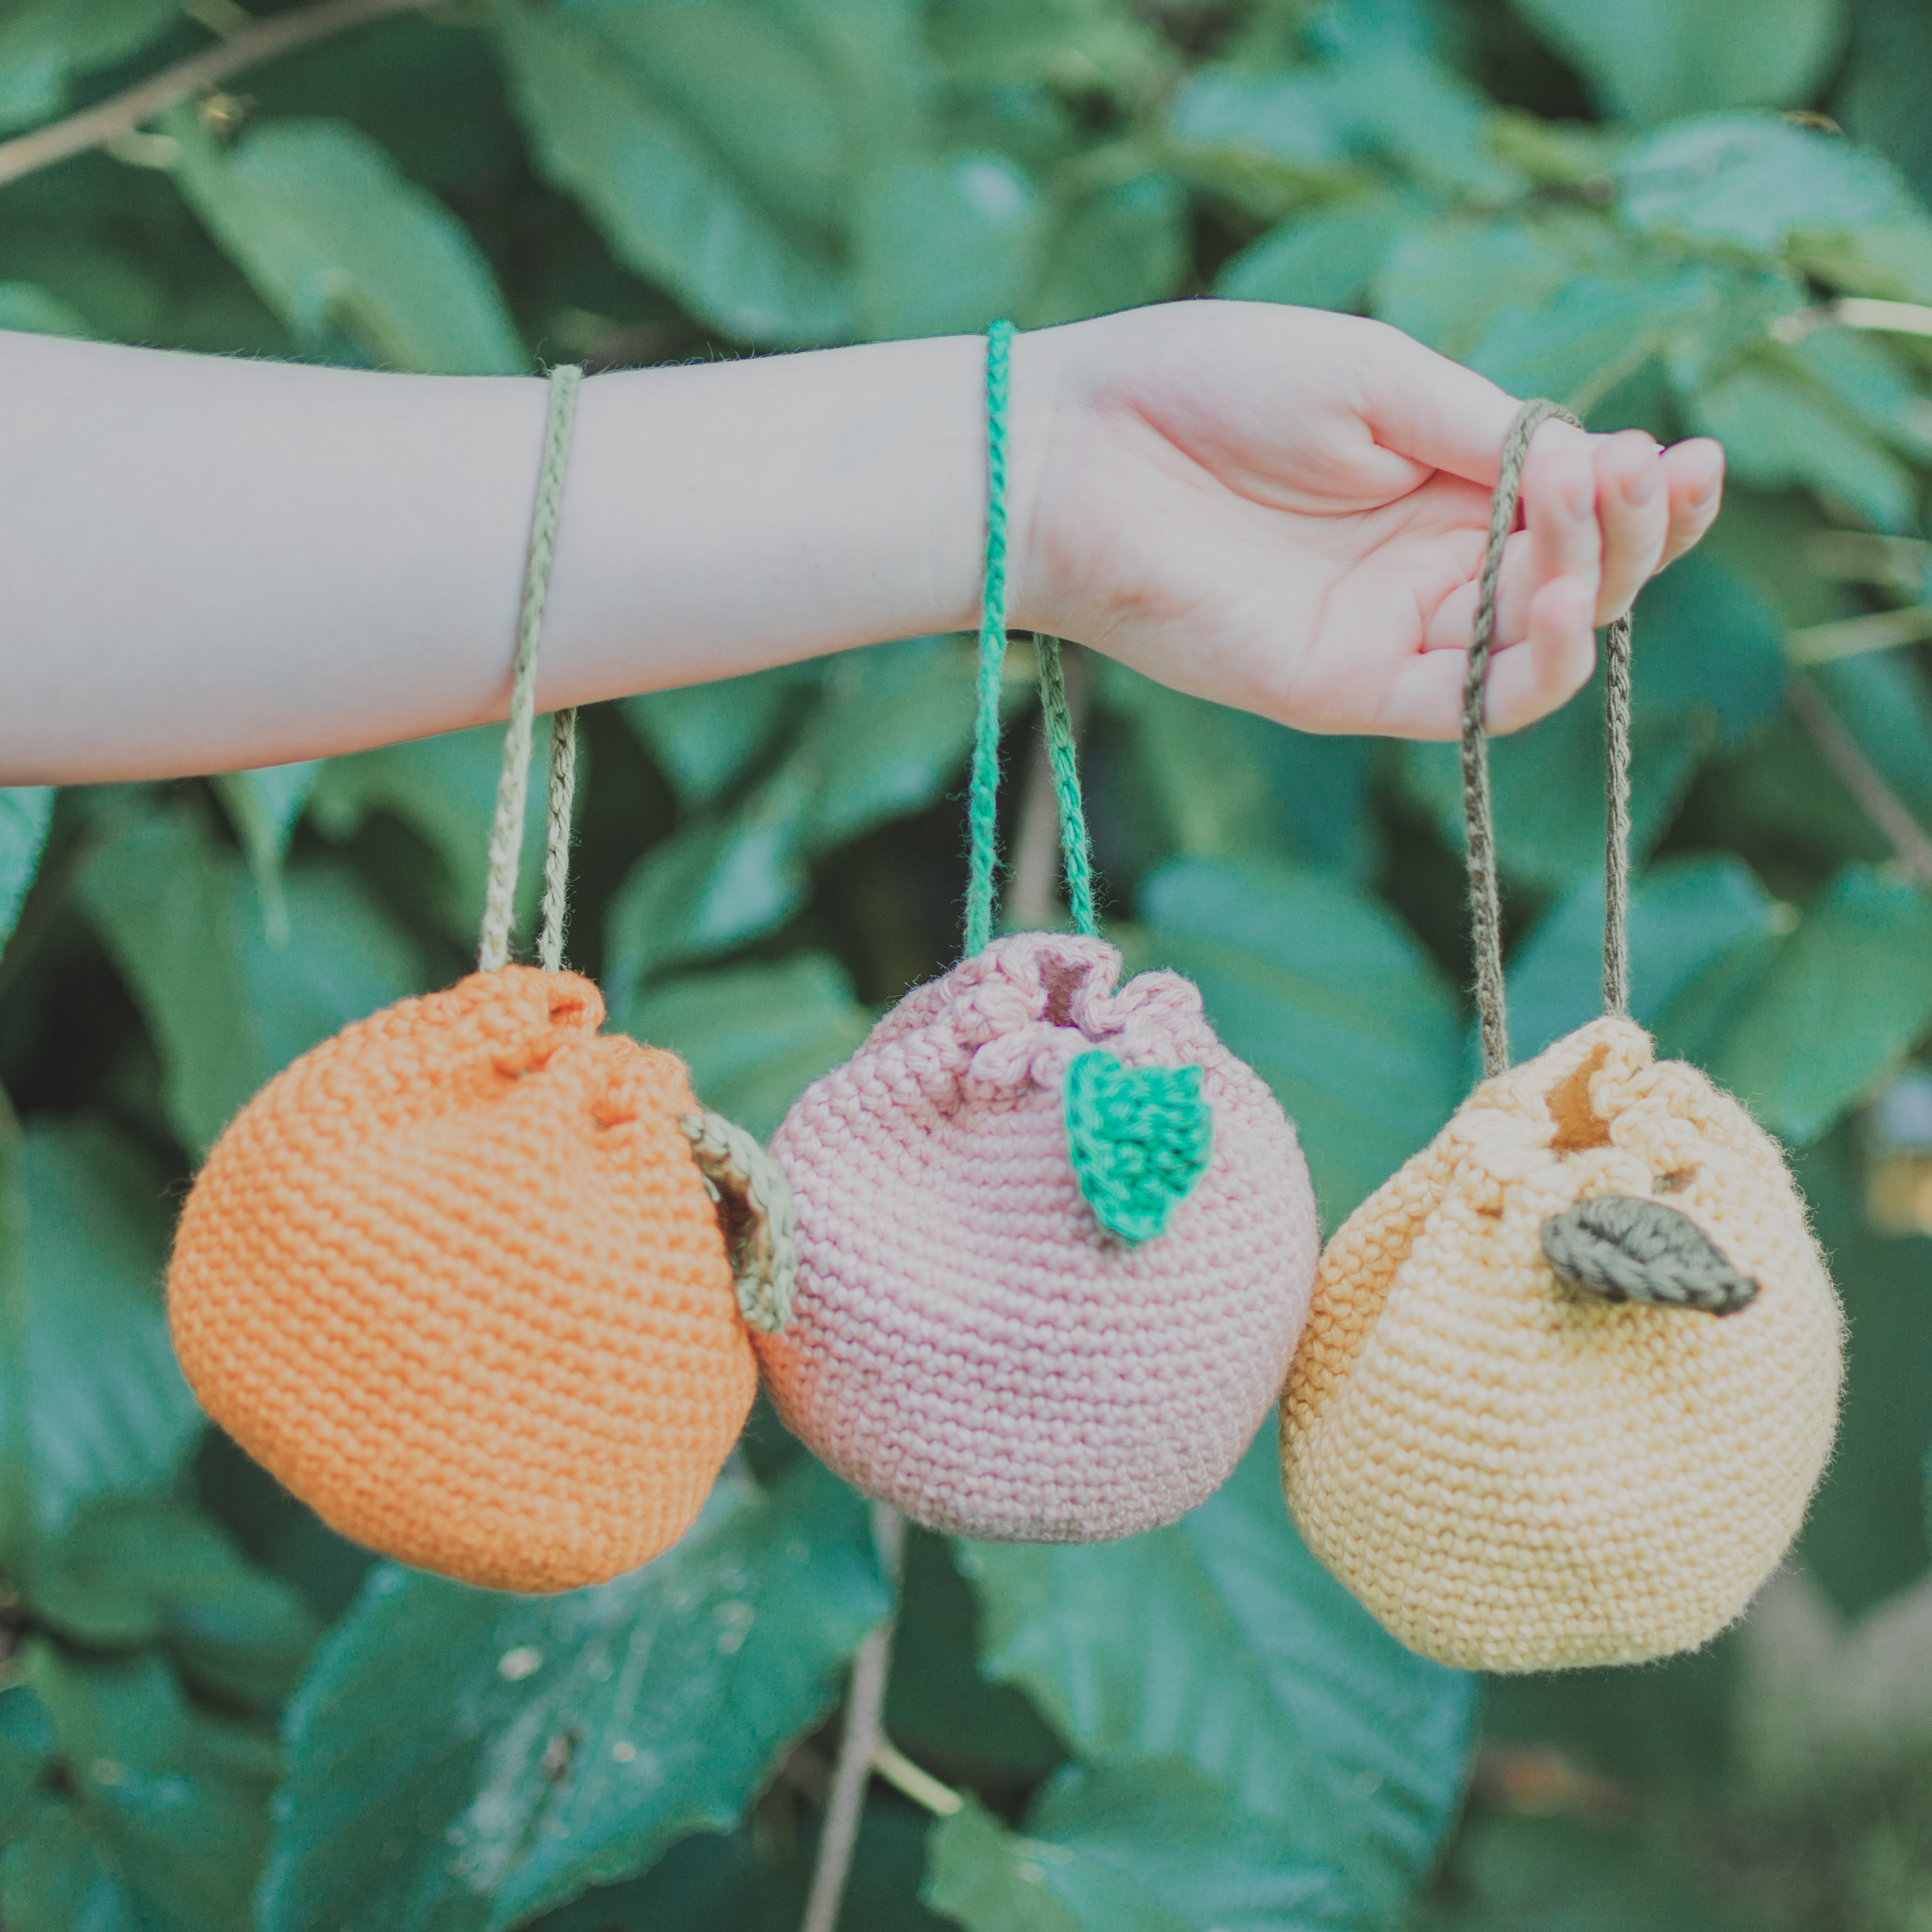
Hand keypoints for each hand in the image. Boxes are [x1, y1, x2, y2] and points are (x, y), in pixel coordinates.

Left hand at [1007, 301, 1724, 737]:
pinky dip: (1531, 667)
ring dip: (1594, 589)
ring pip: (1535, 648)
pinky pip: (1464, 708)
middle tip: (1645, 474)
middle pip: (1575, 582)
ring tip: (1600, 514)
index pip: (1575, 511)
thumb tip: (1600, 466)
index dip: (1643, 496)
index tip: (1685, 457)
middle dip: (1631, 533)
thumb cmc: (1210, 387)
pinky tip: (1561, 604)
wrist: (1081, 449)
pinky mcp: (1344, 691)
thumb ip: (1487, 431)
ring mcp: (1389, 636)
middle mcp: (1428, 570)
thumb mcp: (1378, 378)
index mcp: (1444, 485)